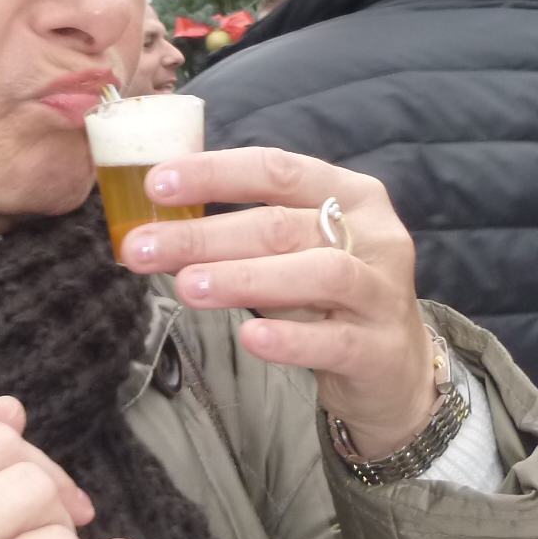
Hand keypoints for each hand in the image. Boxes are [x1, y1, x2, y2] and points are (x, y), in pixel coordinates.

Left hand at [120, 147, 436, 457]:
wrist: (395, 369)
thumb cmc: (330, 298)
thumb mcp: (294, 252)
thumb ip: (241, 233)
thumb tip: (156, 226)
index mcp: (349, 194)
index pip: (277, 169)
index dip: (214, 172)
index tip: (155, 184)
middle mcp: (374, 234)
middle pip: (283, 225)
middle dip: (205, 235)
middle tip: (142, 248)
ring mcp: (383, 292)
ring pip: (319, 274)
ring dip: (246, 278)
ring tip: (188, 287)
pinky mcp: (382, 349)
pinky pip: (335, 341)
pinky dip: (291, 340)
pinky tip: (250, 338)